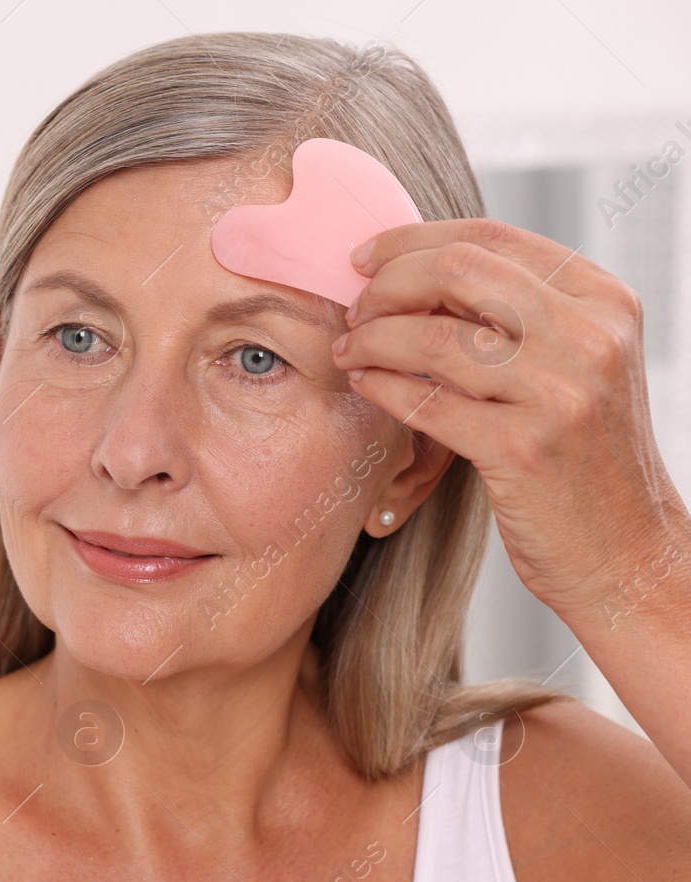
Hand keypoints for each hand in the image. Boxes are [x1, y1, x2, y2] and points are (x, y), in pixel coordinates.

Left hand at [330, 217, 690, 631]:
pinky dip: (381, 385)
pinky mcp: (523, 449)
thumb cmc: (585, 455)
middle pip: (456, 271)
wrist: (627, 549)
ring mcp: (560, 392)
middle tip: (353, 309)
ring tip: (348, 349)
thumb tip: (419, 269)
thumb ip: (519, 313)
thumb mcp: (576, 364)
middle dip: (385, 285)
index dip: (411, 241)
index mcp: (602, 300)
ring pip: (432, 338)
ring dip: (372, 338)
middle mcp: (589, 336)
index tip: (363, 258)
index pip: (489, 238)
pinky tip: (362, 382)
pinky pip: (426, 402)